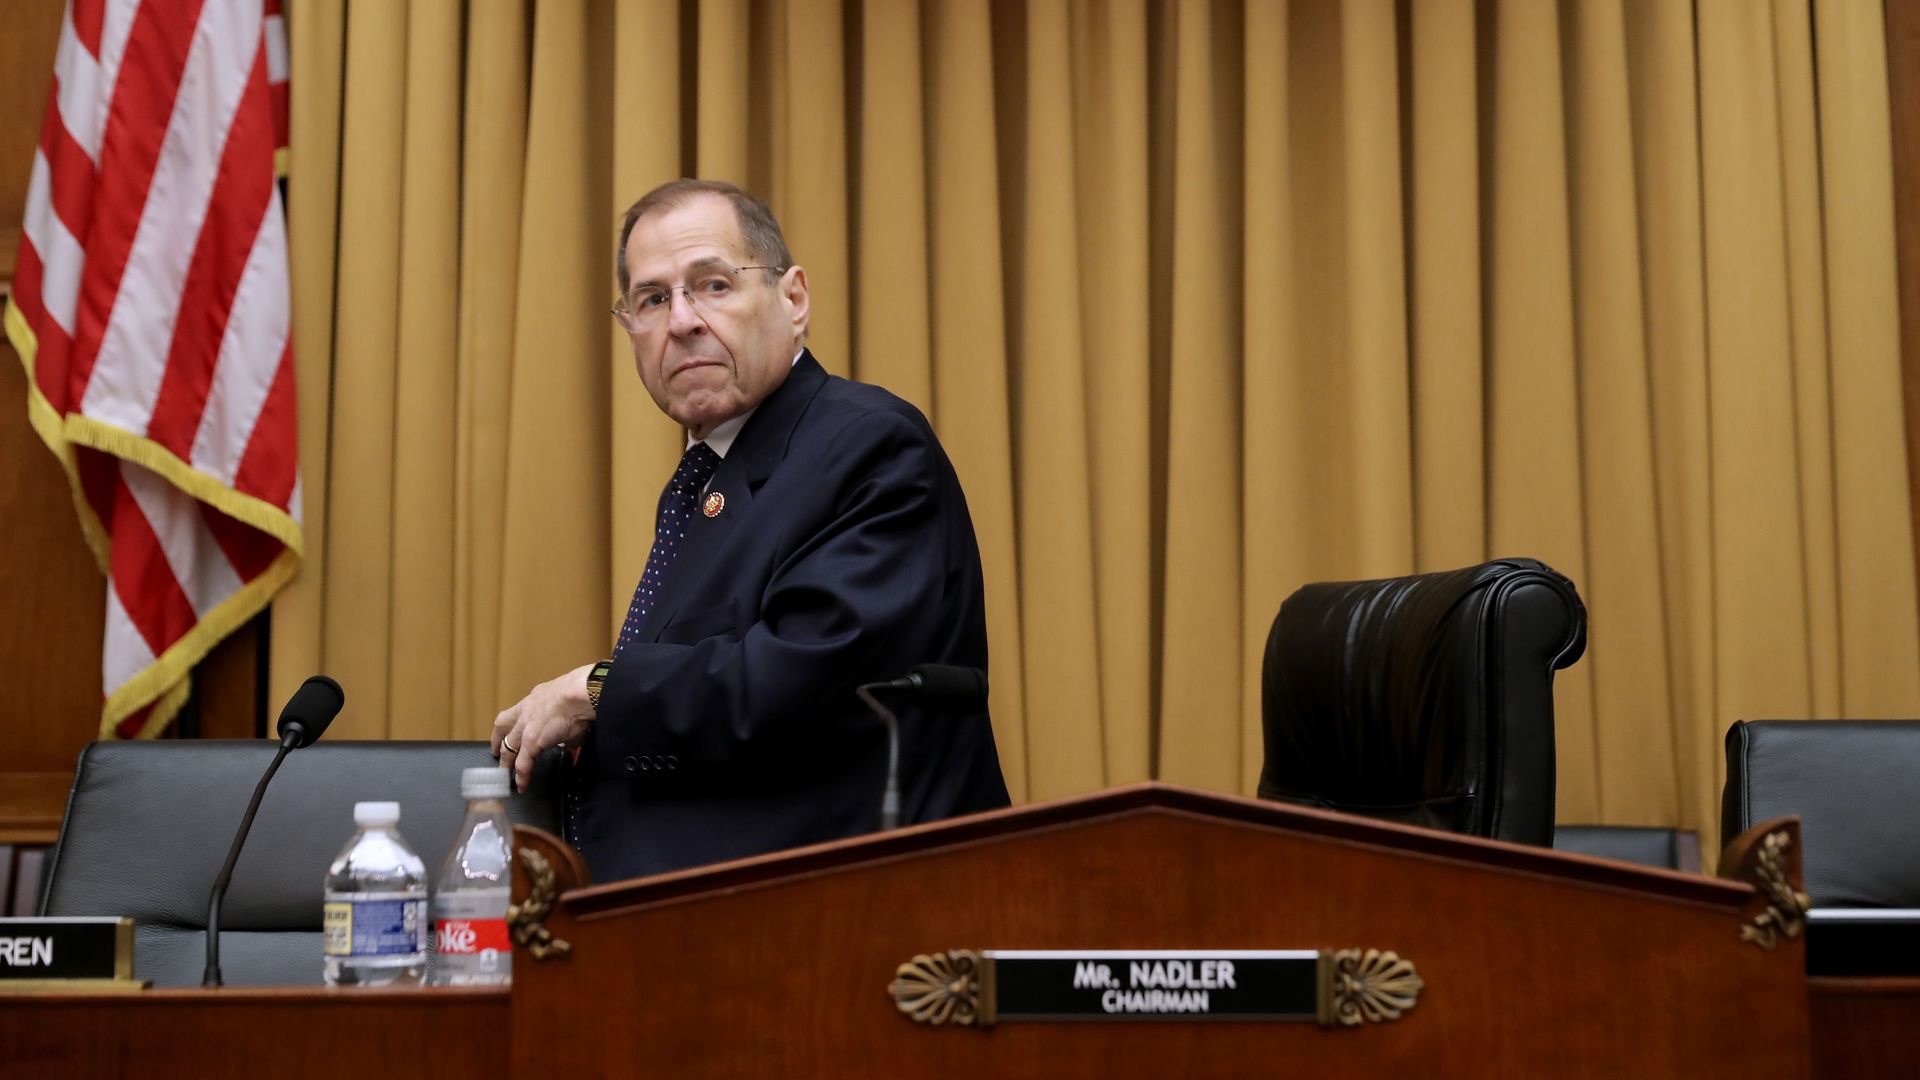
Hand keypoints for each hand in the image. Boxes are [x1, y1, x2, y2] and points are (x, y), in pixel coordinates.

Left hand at [493, 662, 596, 792]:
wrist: (581, 693)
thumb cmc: (581, 693)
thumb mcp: (570, 704)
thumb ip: (568, 723)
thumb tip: (573, 740)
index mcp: (536, 698)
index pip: (519, 711)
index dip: (514, 723)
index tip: (513, 730)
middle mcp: (526, 710)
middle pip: (503, 727)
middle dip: (498, 740)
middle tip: (496, 751)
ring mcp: (526, 726)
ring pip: (508, 747)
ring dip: (505, 761)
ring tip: (504, 773)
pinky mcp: (531, 742)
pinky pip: (523, 763)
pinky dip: (521, 776)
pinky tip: (521, 785)